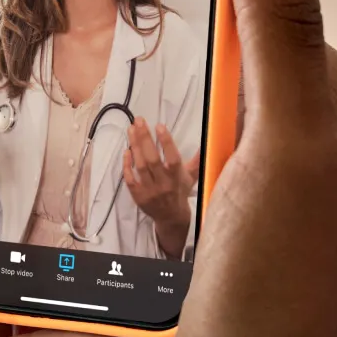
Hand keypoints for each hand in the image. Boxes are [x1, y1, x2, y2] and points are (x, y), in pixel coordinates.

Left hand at [123, 119, 199, 256]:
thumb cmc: (181, 190)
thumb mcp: (191, 175)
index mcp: (178, 177)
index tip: (159, 126)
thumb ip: (197, 159)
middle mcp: (164, 183)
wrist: (171, 217)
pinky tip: (126, 150)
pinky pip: (130, 178)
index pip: (172, 158)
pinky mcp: (138, 195)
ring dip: (135, 146)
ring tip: (131, 129)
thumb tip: (210, 142)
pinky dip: (127, 164)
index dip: (166, 142)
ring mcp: (149, 190)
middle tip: (139, 120)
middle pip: (152, 159)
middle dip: (145, 138)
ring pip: (140, 166)